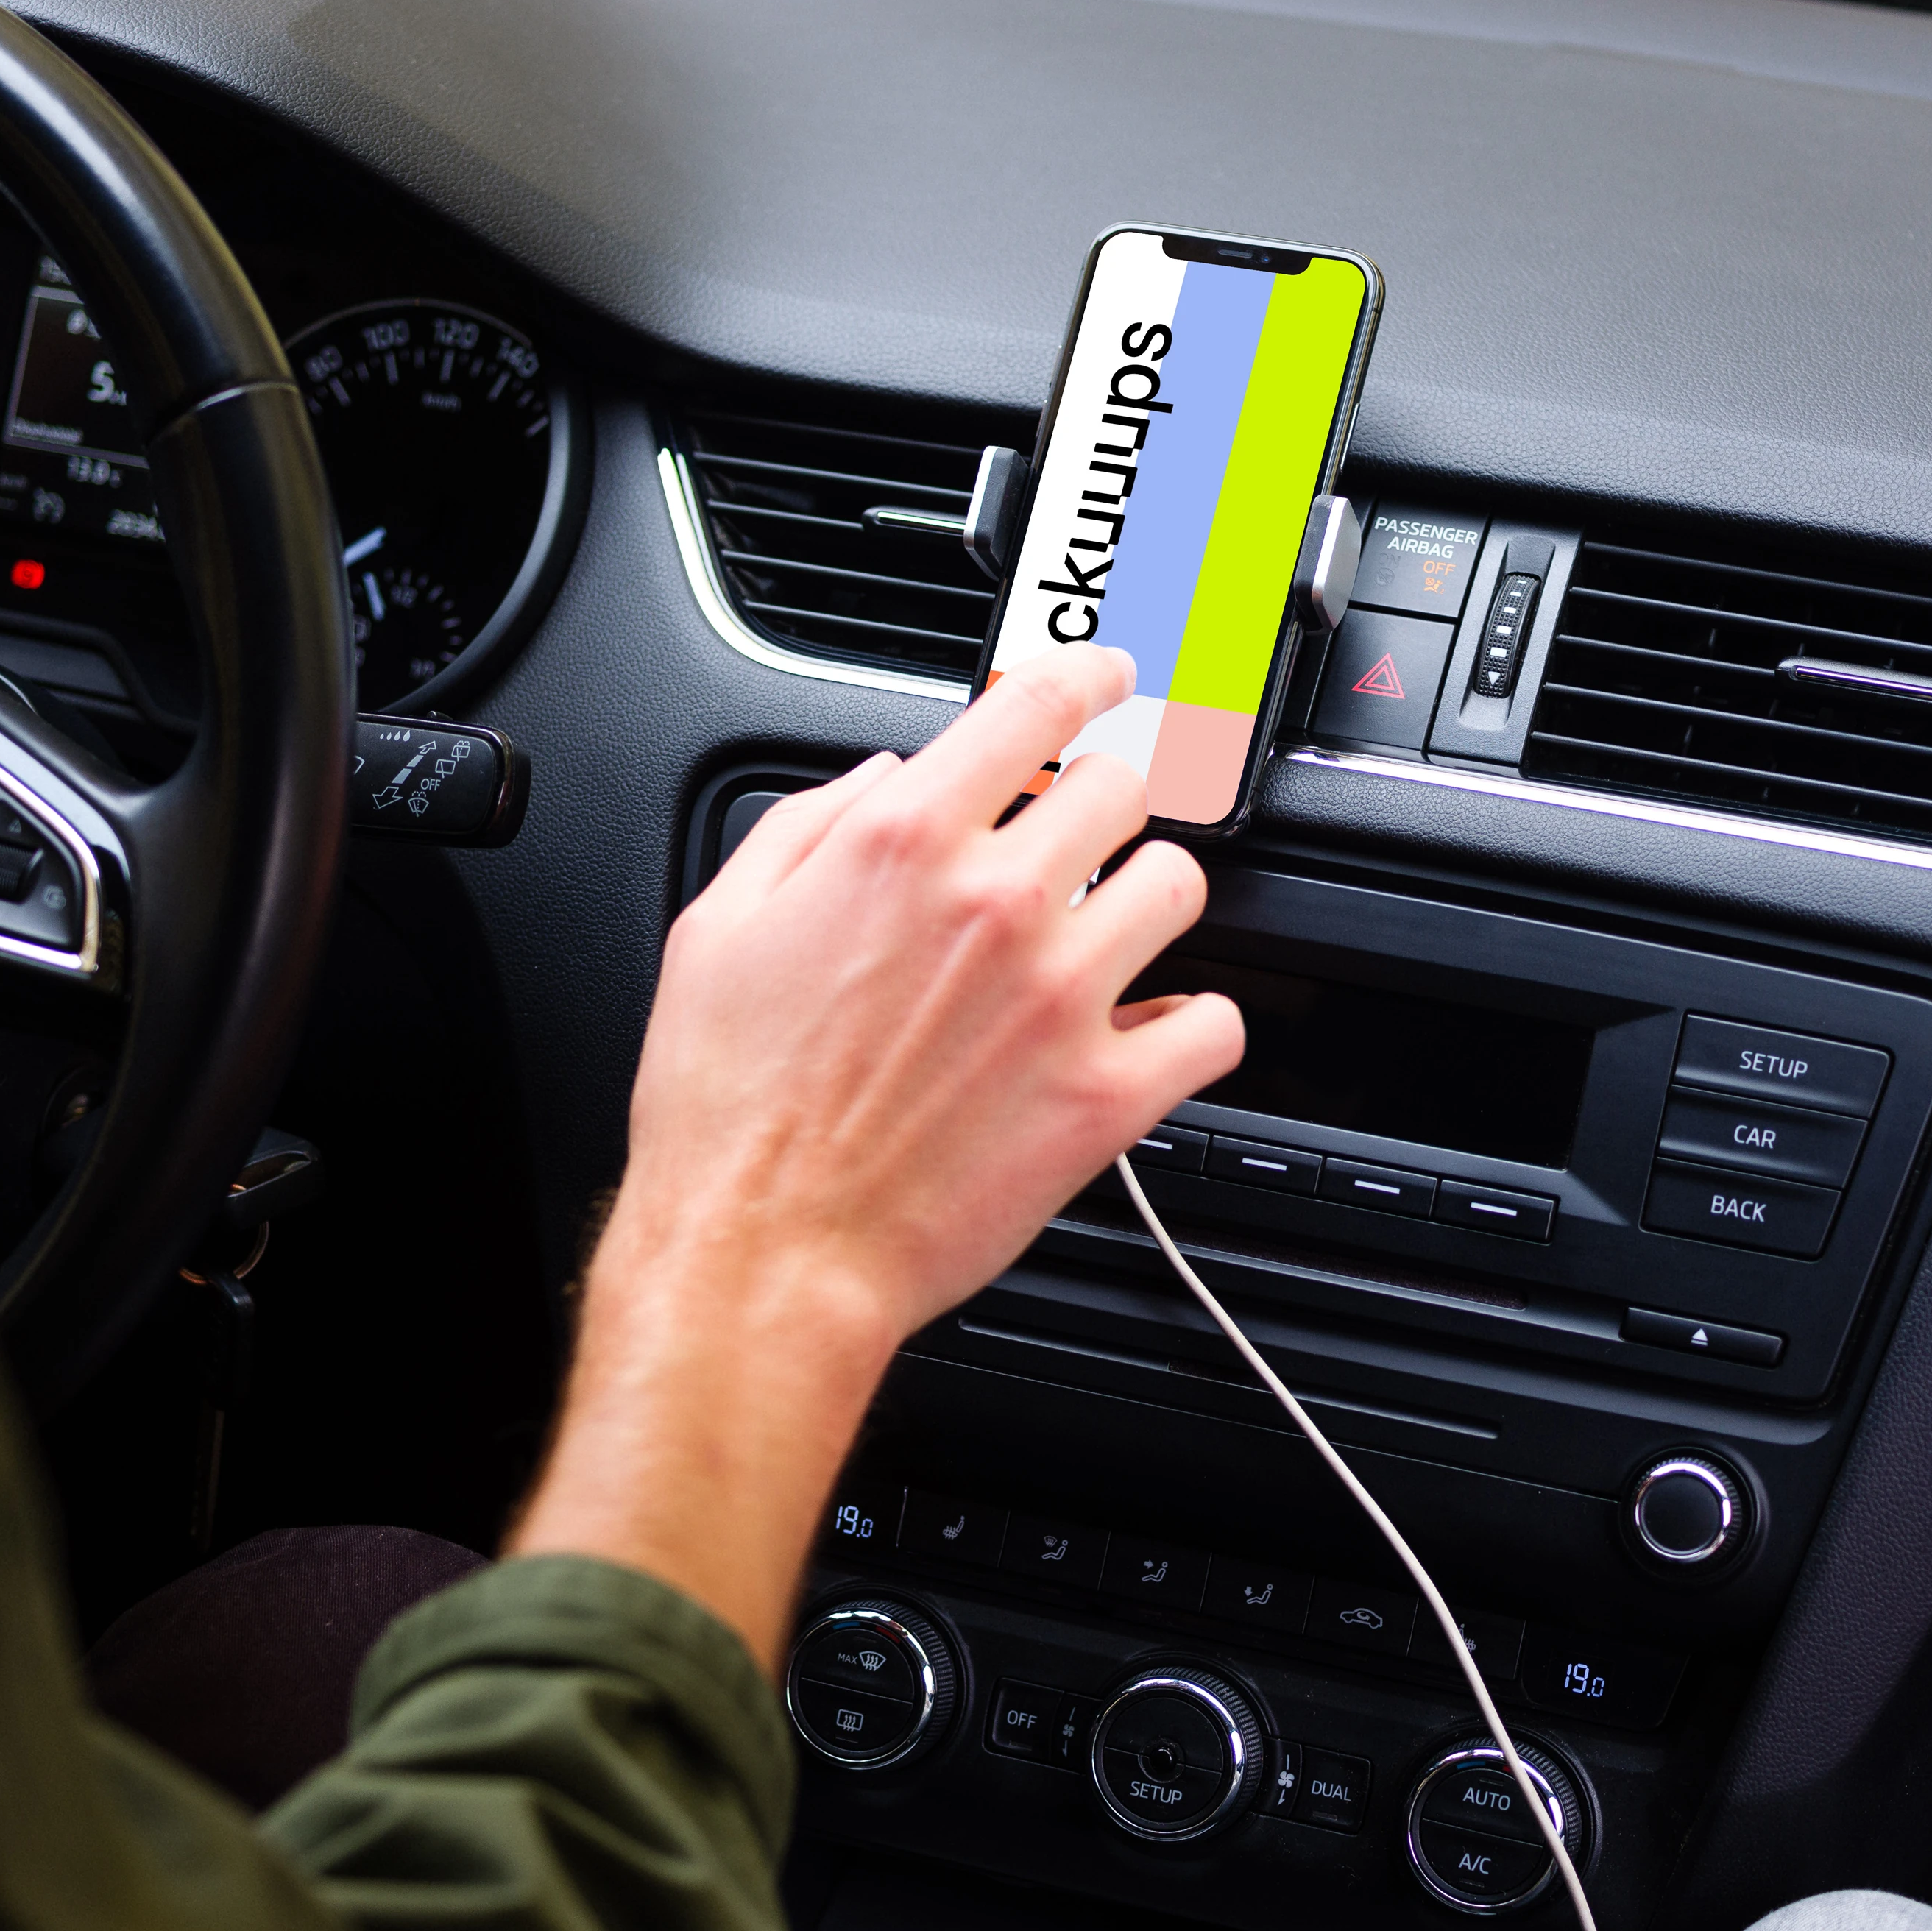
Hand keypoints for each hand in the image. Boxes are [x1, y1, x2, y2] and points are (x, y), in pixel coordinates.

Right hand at [508, 646, 1244, 1661]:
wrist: (760, 1253)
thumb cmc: (726, 1110)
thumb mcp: (717, 925)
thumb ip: (806, 825)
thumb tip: (880, 777)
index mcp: (901, 842)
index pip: (1040, 703)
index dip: (1088, 677)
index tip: (1105, 680)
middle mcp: (995, 901)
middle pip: (1122, 787)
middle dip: (1102, 804)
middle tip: (1084, 838)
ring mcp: (1063, 995)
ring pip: (1179, 887)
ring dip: (1149, 902)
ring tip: (1115, 933)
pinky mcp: (1106, 1094)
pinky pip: (1213, 1024)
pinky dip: (1194, 1024)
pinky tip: (1154, 1030)